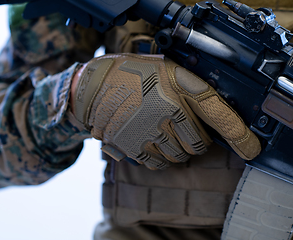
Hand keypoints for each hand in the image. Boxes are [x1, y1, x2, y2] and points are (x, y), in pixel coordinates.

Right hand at [70, 54, 260, 168]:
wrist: (95, 86)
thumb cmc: (133, 75)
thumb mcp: (166, 69)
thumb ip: (192, 88)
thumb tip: (216, 118)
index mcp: (177, 86)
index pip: (218, 114)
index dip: (239, 134)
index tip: (250, 149)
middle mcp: (166, 110)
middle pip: (199, 144)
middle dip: (196, 141)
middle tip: (183, 129)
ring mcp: (148, 130)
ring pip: (179, 157)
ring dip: (177, 150)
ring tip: (163, 133)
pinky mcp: (133, 147)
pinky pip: (158, 164)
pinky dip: (160, 158)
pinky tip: (151, 142)